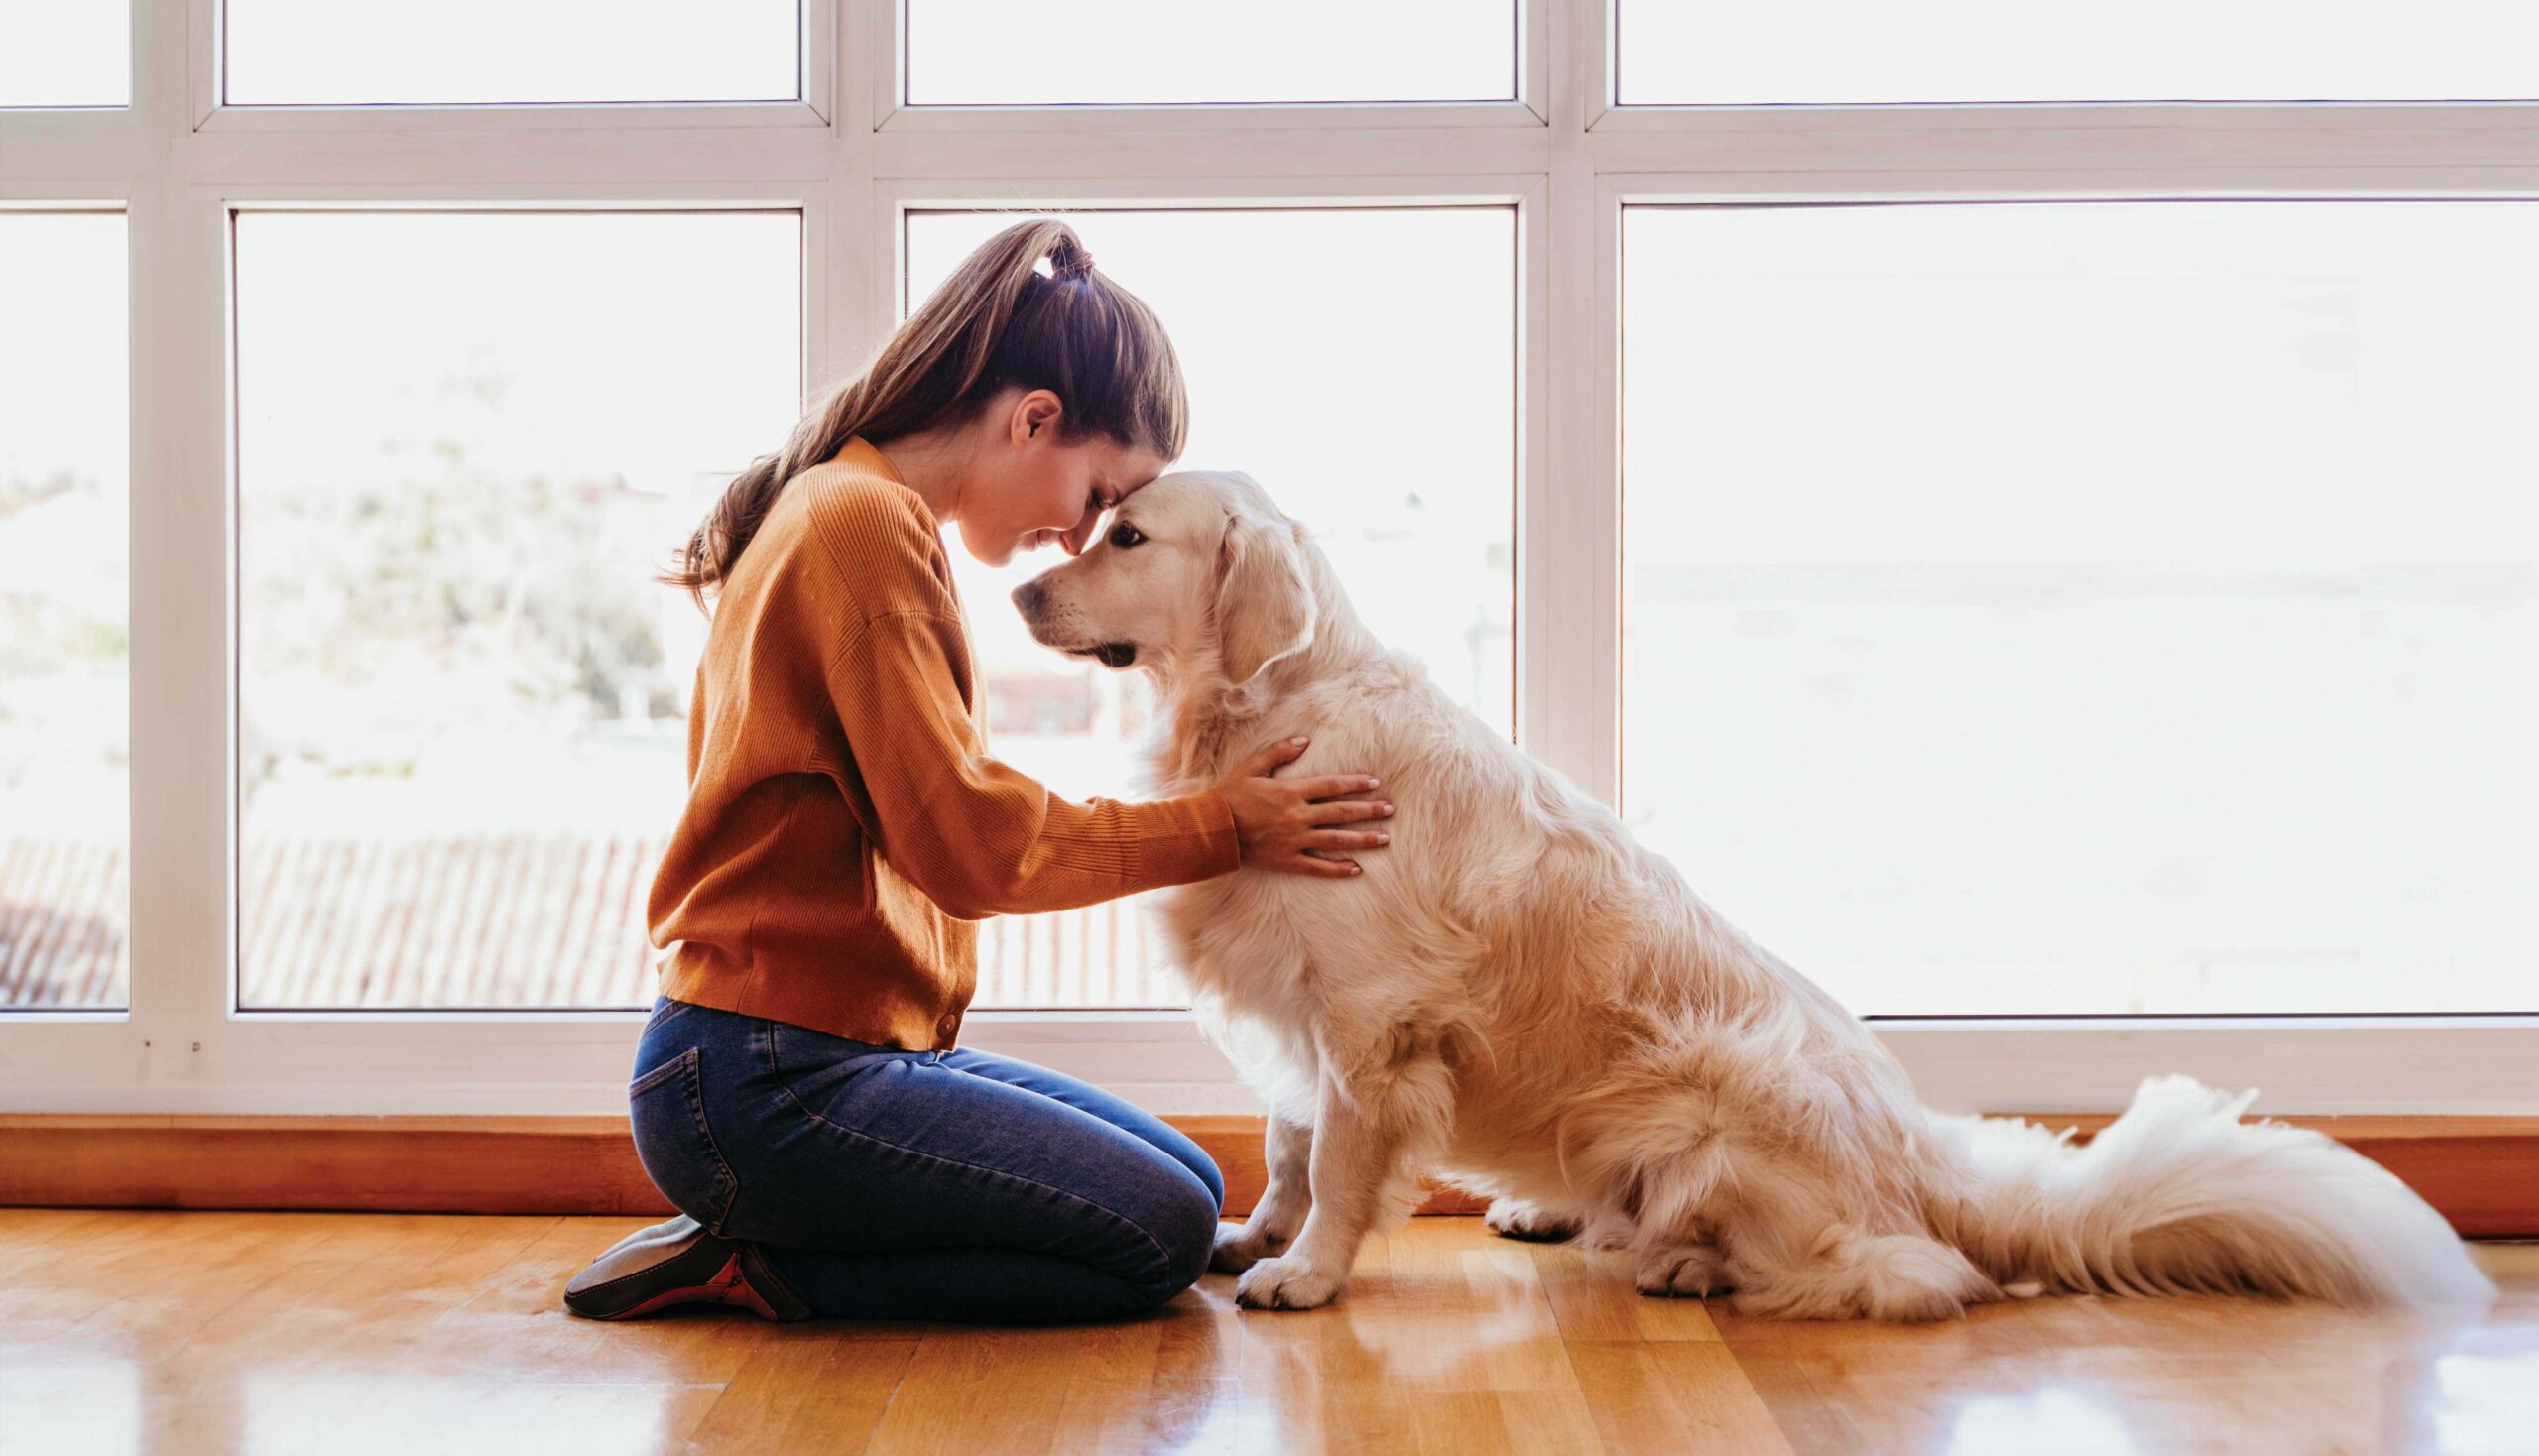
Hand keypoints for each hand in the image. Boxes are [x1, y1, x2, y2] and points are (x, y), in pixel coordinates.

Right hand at [1214, 737, 1393, 878]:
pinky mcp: (1288, 860)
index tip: (1374, 783)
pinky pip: (1318, 866)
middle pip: (1341, 812)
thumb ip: (1279, 751)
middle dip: (1369, 811)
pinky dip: (1338, 868)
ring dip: (1363, 839)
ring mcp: (1294, 840)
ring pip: (1336, 839)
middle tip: (1391, 810)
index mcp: (1291, 791)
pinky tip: (1356, 869)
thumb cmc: (1229, 795)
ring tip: (1385, 838)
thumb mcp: (1252, 766)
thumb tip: (1305, 740)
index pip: (1332, 785)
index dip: (1355, 783)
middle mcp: (1298, 816)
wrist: (1212, 830)